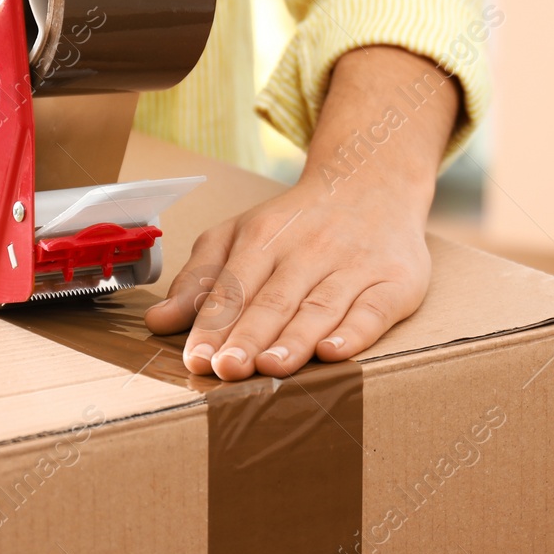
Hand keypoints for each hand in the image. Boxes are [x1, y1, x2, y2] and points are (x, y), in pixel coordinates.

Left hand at [144, 45, 460, 378]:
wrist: (375, 183)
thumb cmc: (298, 223)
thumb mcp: (241, 235)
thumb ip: (201, 278)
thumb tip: (158, 321)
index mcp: (265, 237)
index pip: (235, 287)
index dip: (215, 324)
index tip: (197, 358)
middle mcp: (310, 250)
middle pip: (275, 300)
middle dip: (249, 336)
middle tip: (227, 370)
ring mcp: (354, 266)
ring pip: (320, 306)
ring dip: (295, 339)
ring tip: (270, 366)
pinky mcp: (394, 282)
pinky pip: (374, 310)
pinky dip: (355, 332)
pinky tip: (334, 352)